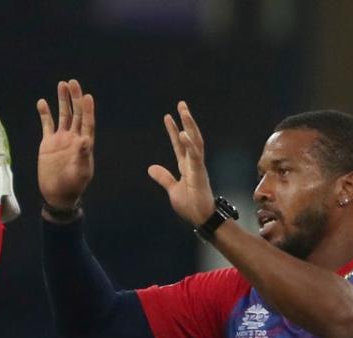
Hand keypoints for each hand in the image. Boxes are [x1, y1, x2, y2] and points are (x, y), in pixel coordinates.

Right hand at [37, 80, 94, 211]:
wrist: (57, 194)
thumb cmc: (73, 185)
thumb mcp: (80, 172)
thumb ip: (83, 155)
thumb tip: (85, 139)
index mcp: (84, 143)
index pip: (87, 122)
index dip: (88, 109)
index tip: (87, 96)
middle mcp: (73, 137)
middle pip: (76, 113)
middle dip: (75, 98)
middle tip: (73, 83)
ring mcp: (61, 139)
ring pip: (62, 115)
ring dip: (62, 101)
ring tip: (61, 85)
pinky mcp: (48, 143)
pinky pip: (47, 125)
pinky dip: (45, 113)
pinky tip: (42, 102)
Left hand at [148, 101, 214, 225]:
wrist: (202, 218)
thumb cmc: (191, 206)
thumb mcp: (173, 190)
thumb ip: (164, 178)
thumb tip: (150, 168)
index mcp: (187, 166)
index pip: (179, 145)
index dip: (174, 131)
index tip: (168, 117)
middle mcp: (194, 163)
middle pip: (190, 137)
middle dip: (186, 121)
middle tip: (181, 104)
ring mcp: (198, 167)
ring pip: (195, 142)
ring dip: (189, 126)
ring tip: (183, 111)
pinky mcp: (200, 173)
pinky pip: (195, 156)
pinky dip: (189, 144)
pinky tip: (184, 133)